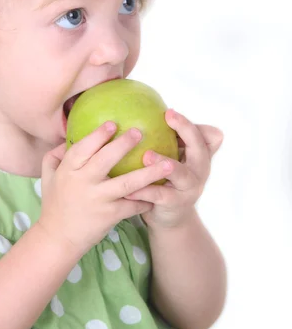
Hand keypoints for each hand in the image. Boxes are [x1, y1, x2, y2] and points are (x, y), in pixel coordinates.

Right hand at [38, 122, 170, 255]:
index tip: (113, 124)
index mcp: (68, 170)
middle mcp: (83, 183)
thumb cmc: (54, 204)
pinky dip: (146, 199)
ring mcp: (98, 199)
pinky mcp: (110, 215)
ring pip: (126, 183)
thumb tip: (68, 137)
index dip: (97, 135)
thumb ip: (55, 155)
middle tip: (139, 132)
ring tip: (167, 163)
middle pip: (105, 160)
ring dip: (148, 173)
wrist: (58, 238)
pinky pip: (133, 205)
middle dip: (124, 145)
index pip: (82, 148)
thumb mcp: (48, 177)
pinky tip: (160, 191)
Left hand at [125, 109, 223, 228]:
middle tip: (167, 119)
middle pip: (199, 149)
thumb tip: (157, 110)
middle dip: (186, 132)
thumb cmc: (168, 180)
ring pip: (180, 173)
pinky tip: (128, 185)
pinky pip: (159, 195)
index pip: (200, 135)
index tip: (169, 111)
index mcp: (199, 156)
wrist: (171, 218)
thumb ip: (171, 139)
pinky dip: (143, 190)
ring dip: (164, 163)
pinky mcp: (175, 205)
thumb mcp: (174, 159)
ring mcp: (189, 189)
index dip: (187, 123)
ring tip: (146, 155)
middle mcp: (199, 171)